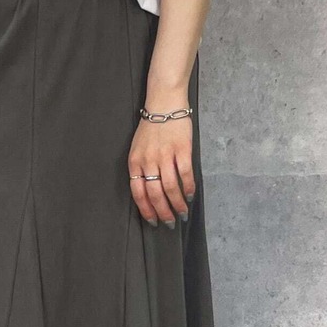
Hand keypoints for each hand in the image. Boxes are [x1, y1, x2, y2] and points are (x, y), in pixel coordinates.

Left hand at [128, 113, 194, 227]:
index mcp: (135, 162)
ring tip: (182, 213)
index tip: (153, 221)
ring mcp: (165, 155)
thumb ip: (142, 169)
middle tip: (169, 222)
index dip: (146, 210)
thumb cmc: (152, 127)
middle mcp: (148, 160)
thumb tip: (151, 192)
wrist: (164, 103)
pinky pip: (185, 174)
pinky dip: (188, 188)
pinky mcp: (181, 150)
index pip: (138, 193)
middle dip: (163, 212)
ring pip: (170, 188)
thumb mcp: (138, 148)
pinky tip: (190, 195)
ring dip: (177, 204)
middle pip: (155, 194)